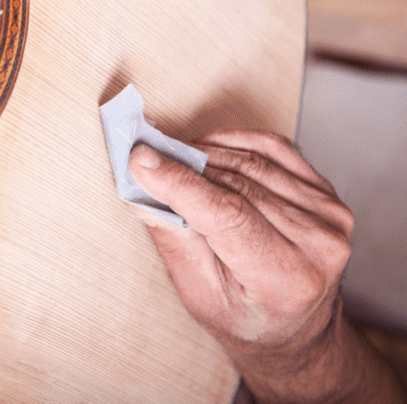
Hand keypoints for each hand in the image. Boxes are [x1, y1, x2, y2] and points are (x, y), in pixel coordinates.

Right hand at [129, 130, 404, 402]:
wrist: (296, 328)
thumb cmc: (245, 316)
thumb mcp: (198, 294)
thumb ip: (173, 238)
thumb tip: (141, 187)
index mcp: (286, 280)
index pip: (227, 215)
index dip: (180, 183)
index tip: (141, 159)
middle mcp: (318, 245)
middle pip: (237, 183)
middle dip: (183, 164)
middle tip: (143, 154)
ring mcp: (328, 216)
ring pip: (251, 161)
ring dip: (204, 151)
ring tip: (170, 155)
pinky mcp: (326, 193)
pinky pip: (274, 148)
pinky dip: (233, 141)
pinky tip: (206, 149)